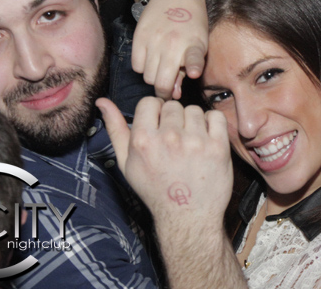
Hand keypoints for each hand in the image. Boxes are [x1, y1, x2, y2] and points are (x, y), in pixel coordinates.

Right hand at [96, 97, 232, 223]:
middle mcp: (169, 138)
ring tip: (191, 143)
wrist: (187, 217)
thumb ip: (116, 129)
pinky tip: (207, 139)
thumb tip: (102, 102)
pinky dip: (213, 124)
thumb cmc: (155, 190)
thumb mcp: (127, 163)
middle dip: (174, 119)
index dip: (155, 113)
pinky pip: (216, 116)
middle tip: (176, 140)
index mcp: (143, 140)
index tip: (160, 127)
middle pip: (173, 106)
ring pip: (195, 110)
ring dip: (194, 123)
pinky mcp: (217, 147)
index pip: (150, 102)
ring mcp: (195, 142)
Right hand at [132, 0, 207, 99]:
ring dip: (153, 77)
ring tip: (160, 69)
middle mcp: (172, 43)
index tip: (192, 72)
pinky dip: (142, 67)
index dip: (193, 67)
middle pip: (161, 83)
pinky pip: (136, 66)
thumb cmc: (192, 23)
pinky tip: (151, 59)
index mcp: (193, 45)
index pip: (194, 59)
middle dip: (164, 89)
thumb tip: (174, 93)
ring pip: (147, 77)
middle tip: (167, 87)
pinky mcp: (139, 37)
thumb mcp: (199, 45)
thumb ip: (187, 68)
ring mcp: (153, 41)